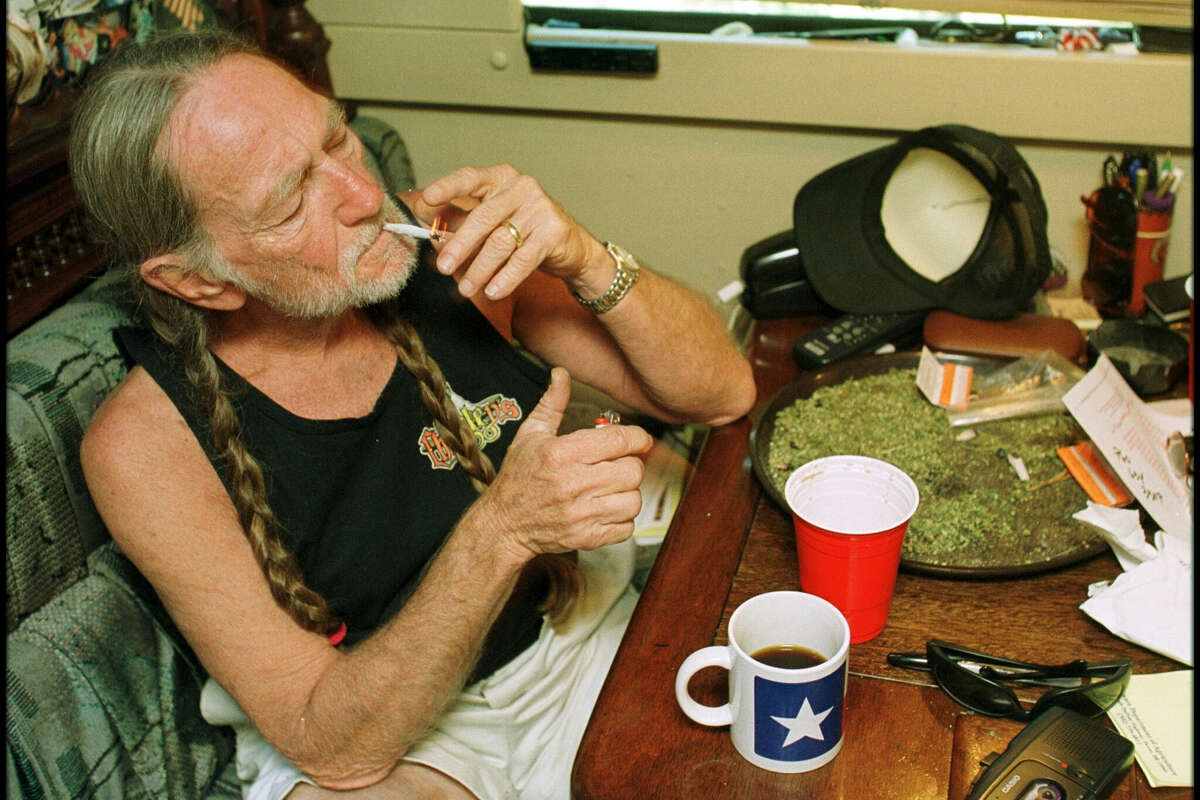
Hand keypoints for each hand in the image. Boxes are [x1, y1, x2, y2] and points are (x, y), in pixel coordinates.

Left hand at [408, 165, 609, 299]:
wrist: (572, 248)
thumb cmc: (525, 232)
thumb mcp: (493, 221)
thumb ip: (461, 221)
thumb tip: (428, 226)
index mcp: (501, 178)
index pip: (470, 178)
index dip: (447, 188)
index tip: (427, 200)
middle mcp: (522, 187)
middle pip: (483, 217)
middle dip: (460, 245)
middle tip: (443, 266)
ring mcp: (540, 208)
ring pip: (501, 242)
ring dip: (480, 269)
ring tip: (466, 289)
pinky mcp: (554, 232)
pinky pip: (523, 259)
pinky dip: (506, 278)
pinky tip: (493, 292)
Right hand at [470, 368, 653, 561]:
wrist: (503, 525)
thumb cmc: (517, 478)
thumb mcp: (530, 434)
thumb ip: (553, 404)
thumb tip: (561, 374)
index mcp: (563, 453)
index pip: (620, 441)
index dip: (638, 438)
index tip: (639, 441)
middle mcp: (574, 484)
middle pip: (633, 470)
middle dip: (629, 465)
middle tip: (616, 465)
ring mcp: (581, 514)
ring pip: (634, 500)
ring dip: (627, 493)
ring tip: (610, 488)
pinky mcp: (587, 537)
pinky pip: (626, 527)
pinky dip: (622, 519)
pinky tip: (606, 509)